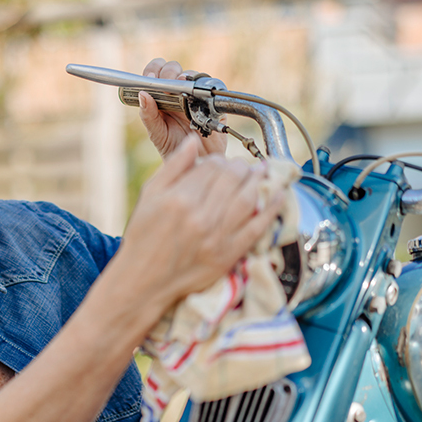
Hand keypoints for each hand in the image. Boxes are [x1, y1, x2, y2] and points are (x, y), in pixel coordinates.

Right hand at [119, 135, 283, 313]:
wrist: (143, 280)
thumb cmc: (143, 237)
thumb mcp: (149, 195)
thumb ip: (174, 166)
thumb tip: (194, 141)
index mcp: (179, 198)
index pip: (212, 167)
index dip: (220, 160)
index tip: (221, 163)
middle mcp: (200, 216)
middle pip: (232, 180)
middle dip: (241, 168)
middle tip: (243, 166)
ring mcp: (216, 237)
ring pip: (247, 199)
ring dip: (258, 182)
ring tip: (261, 173)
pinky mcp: (227, 255)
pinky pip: (256, 228)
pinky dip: (271, 210)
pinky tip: (278, 196)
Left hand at [140, 58, 226, 159]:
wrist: (195, 162)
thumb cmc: (173, 147)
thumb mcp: (156, 133)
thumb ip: (148, 115)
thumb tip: (142, 94)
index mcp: (160, 96)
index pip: (154, 72)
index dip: (152, 70)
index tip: (150, 78)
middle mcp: (177, 92)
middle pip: (173, 69)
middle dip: (168, 72)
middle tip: (166, 86)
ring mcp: (195, 95)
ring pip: (192, 75)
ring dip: (186, 78)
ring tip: (182, 91)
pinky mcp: (212, 101)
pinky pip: (211, 87)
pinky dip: (204, 88)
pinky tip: (197, 98)